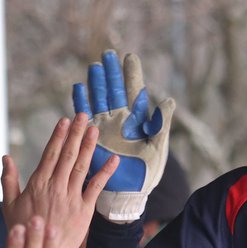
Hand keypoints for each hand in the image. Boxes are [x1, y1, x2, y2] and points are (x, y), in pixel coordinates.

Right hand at [2, 112, 117, 247]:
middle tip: (83, 116)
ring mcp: (71, 197)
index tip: (64, 121)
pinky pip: (96, 188)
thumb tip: (5, 157)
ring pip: (81, 167)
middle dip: (75, 134)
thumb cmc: (23, 230)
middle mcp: (55, 187)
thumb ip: (9, 180)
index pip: (50, 154)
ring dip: (89, 146)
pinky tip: (113, 159)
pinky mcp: (84, 210)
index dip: (58, 136)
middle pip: (67, 155)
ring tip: (94, 129)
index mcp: (38, 184)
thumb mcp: (9, 205)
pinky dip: (105, 173)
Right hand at [73, 51, 175, 220]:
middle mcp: (120, 120)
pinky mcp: (93, 137)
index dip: (131, 75)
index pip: (134, 91)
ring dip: (96, 84)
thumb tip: (168, 101)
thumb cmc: (146, 173)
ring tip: (94, 67)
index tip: (129, 57)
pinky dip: (81, 102)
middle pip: (114, 91)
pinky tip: (78, 88)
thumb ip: (161, 124)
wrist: (129, 193)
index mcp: (138, 120)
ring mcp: (105, 127)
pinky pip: (85, 116)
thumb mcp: (158, 148)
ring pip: (99, 99)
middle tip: (107, 54)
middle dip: (111, 73)